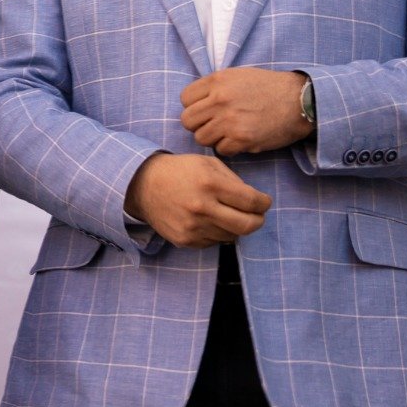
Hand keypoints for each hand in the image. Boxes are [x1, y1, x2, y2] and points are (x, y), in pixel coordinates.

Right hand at [124, 153, 270, 247]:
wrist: (142, 185)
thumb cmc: (180, 171)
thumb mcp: (208, 164)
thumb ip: (234, 181)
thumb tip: (255, 201)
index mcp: (210, 184)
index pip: (252, 202)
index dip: (264, 203)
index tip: (263, 202)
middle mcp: (202, 207)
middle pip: (247, 225)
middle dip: (258, 220)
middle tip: (256, 215)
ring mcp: (192, 227)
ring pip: (232, 236)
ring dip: (235, 226)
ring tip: (226, 214)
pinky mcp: (185, 240)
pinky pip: (213, 242)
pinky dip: (217, 232)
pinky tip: (208, 220)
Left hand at [180, 68, 310, 155]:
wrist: (300, 101)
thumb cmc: (269, 88)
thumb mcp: (237, 76)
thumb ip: (213, 87)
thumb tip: (192, 102)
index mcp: (218, 81)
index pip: (185, 98)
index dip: (194, 106)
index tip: (206, 109)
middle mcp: (220, 100)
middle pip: (188, 121)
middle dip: (199, 124)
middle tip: (214, 124)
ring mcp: (230, 120)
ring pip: (201, 138)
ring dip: (212, 138)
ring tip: (228, 132)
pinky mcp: (242, 139)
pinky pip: (220, 150)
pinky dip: (229, 148)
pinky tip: (241, 139)